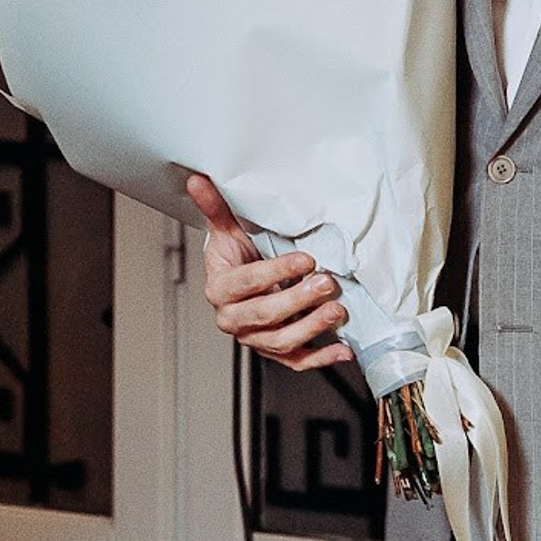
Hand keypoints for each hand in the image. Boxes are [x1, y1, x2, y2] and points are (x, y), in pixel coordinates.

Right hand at [186, 172, 350, 371]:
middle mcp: (234, 319)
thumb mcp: (226, 229)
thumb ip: (215, 206)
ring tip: (336, 310)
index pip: (246, 283)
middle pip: (264, 315)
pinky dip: (321, 357)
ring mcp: (255, 338)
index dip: (275, 273)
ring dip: (312, 327)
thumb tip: (199, 180)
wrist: (240, 281)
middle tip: (326, 283)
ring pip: (281, 342)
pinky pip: (296, 361)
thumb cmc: (236, 255)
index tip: (305, 259)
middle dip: (298, 300)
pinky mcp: (275, 351)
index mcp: (220, 289)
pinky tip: (342, 350)